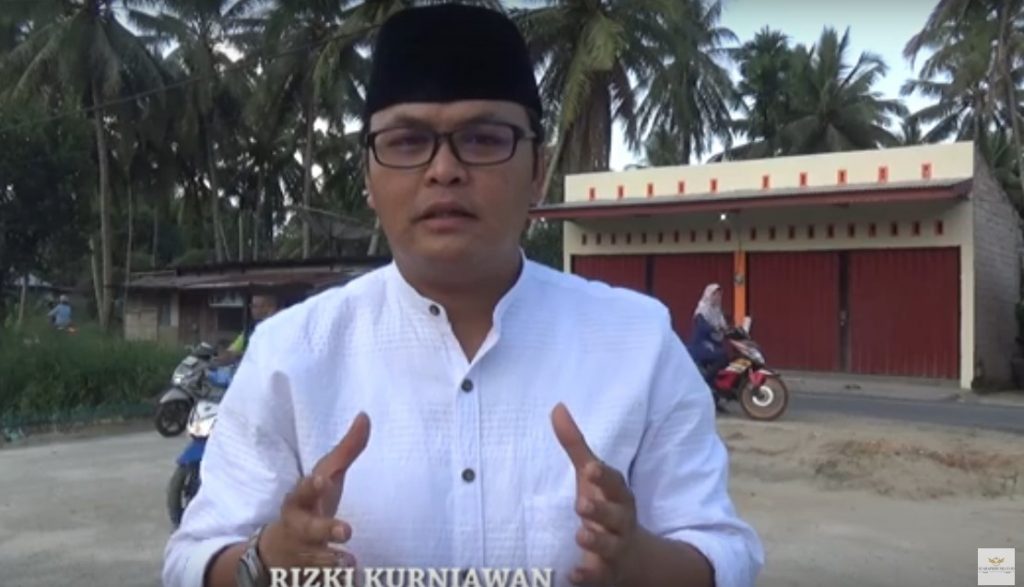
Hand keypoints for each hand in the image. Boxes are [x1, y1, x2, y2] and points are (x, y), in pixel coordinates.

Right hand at [259, 412, 370, 569]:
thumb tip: (366, 416)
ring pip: (313, 561)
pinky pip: (316, 580)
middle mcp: (297, 529)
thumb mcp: (325, 477)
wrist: (276, 552)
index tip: (322, 480)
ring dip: (330, 562)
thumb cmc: (310, 505)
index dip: (311, 486)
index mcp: (299, 502)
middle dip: (325, 530)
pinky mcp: (306, 575)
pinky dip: (328, 582)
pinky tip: (348, 581)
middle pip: (308, 530)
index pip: (302, 492)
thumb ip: (346, 451)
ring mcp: (300, 555)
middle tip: (347, 531)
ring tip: (350, 564)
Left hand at [551, 403, 648, 585]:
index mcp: (618, 497)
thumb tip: (556, 407)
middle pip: (616, 516)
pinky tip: (573, 574)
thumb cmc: (605, 508)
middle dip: (601, 511)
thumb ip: (575, 446)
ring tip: (581, 535)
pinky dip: (588, 576)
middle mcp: (621, 523)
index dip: (604, 477)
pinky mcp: (607, 574)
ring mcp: (616, 550)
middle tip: (582, 505)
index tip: (590, 468)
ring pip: (610, 548)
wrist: (634, 559)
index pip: (615, 484)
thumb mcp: (592, 479)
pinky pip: (599, 577)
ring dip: (597, 542)